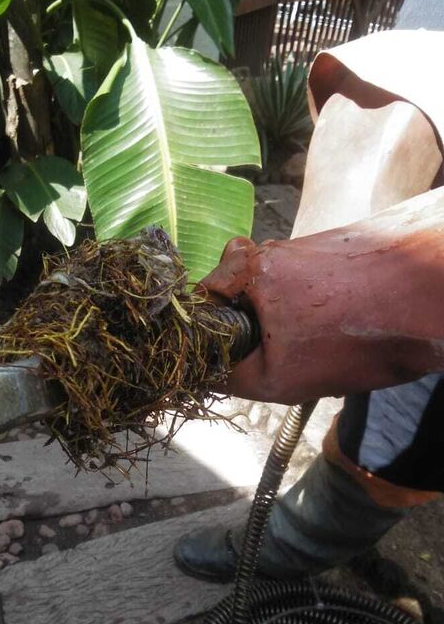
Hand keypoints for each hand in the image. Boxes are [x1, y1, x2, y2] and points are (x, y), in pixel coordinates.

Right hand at [202, 190, 443, 403]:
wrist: (430, 302)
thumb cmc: (355, 338)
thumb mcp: (277, 378)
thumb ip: (230, 376)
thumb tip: (209, 374)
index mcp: (247, 267)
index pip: (202, 297)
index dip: (210, 332)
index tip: (229, 354)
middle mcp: (270, 247)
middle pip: (238, 294)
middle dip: (251, 329)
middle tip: (277, 355)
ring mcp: (303, 246)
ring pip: (272, 293)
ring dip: (284, 322)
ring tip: (317, 345)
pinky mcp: (333, 249)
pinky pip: (303, 286)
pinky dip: (313, 311)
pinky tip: (339, 331)